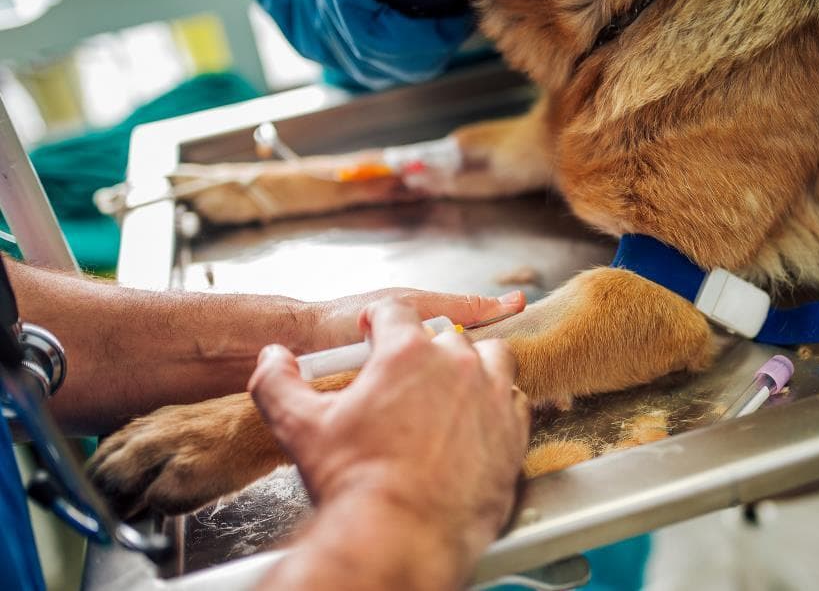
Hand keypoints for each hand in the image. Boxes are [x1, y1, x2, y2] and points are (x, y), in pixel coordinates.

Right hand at [249, 300, 529, 588]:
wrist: (402, 535)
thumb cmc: (356, 482)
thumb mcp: (301, 426)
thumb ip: (279, 383)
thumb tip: (272, 358)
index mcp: (407, 353)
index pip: (396, 313)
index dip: (379, 321)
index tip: (374, 331)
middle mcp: (456, 366)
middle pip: (447, 336)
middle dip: (426, 349)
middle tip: (409, 376)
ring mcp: (491, 396)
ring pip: (493, 358)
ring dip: (475, 366)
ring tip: (453, 388)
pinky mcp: (514, 432)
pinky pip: (515, 402)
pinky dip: (499, 405)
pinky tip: (481, 421)